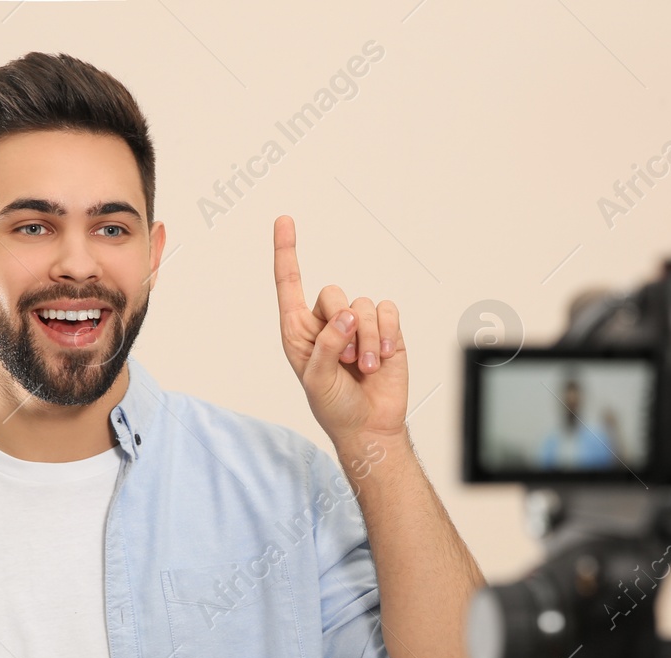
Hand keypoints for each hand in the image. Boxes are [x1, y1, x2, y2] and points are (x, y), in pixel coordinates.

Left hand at [272, 215, 407, 447]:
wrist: (370, 424)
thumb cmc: (335, 406)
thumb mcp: (317, 380)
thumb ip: (326, 346)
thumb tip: (345, 317)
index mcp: (299, 331)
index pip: (289, 284)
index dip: (286, 252)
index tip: (284, 221)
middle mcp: (326, 323)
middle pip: (332, 293)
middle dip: (342, 326)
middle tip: (346, 361)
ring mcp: (356, 324)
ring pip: (362, 304)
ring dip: (366, 339)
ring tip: (364, 367)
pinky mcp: (384, 329)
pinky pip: (386, 311)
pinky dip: (385, 334)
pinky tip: (382, 358)